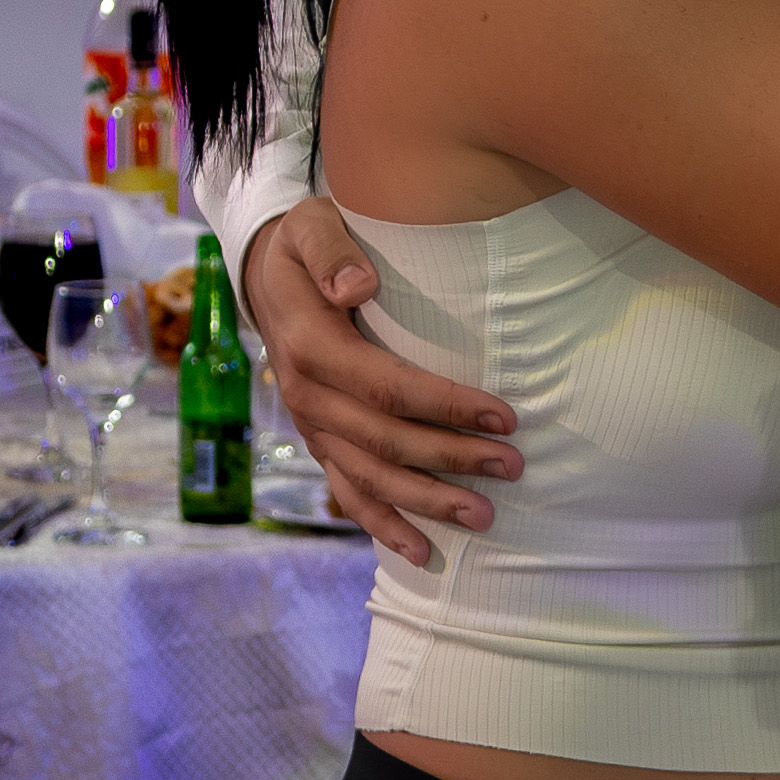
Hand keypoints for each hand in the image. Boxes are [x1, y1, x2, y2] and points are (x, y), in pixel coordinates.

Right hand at [244, 198, 519, 567]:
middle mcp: (307, 396)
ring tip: (485, 519)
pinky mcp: (320, 442)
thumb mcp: (310, 227)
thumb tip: (358, 286)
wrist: (266, 275)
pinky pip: (348, 492)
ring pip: (372, 477)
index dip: (447, 406)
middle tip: (514, 467)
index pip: (388, 387)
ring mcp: (312, 426)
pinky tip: (422, 553)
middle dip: (453, 459)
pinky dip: (383, 525)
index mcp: (311, 348)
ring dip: (428, 503)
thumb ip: (332, 252)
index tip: (505, 415)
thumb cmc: (304, 245)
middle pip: (387, 441)